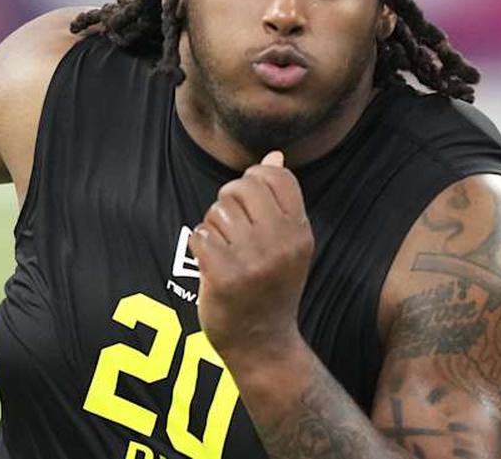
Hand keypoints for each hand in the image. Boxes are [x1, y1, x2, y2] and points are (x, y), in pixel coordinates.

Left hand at [188, 151, 313, 366]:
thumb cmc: (271, 288)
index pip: (277, 176)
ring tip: (223, 248)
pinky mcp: (223, 275)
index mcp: (300, 233)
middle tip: (229, 223)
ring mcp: (252, 260)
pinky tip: (211, 263)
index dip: (256, 176)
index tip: (249, 199)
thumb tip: (275, 156)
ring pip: (218, 211)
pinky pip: (200, 234)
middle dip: (228, 198)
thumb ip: (281, 201)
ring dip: (213, 225)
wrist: (262, 345)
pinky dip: (200, 245)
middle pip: (243, 187)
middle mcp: (280, 243)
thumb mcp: (288, 245)